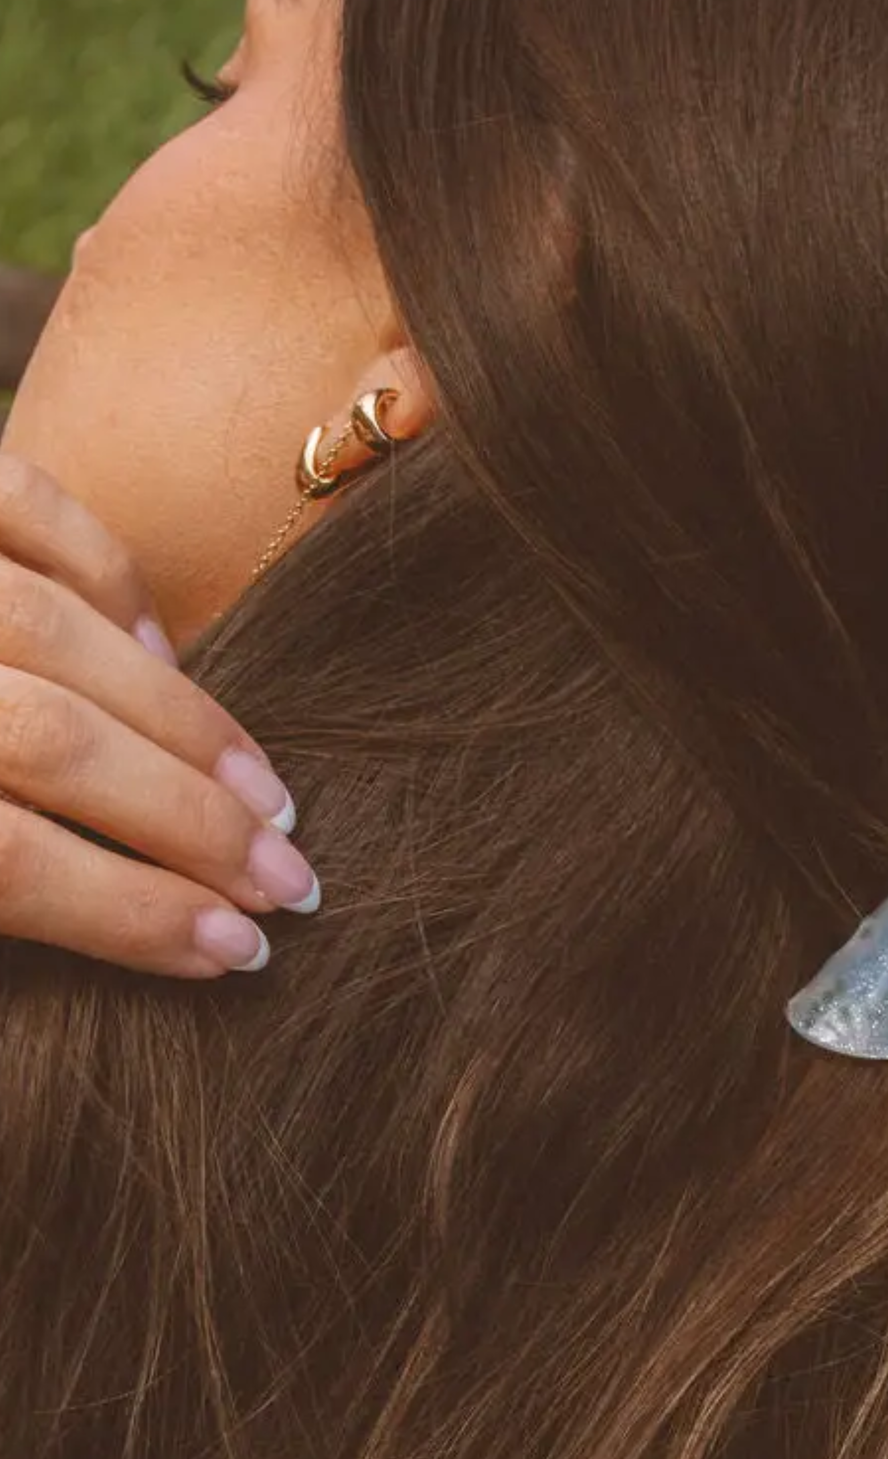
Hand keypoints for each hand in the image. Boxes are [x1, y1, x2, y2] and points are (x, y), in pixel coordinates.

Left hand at [0, 453, 320, 978]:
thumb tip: (111, 937)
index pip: (8, 860)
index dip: (131, 915)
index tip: (233, 952)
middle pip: (51, 744)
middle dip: (189, 822)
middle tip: (288, 881)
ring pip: (56, 631)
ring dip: (185, 721)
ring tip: (263, 793)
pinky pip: (28, 505)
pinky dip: (113, 580)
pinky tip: (163, 653)